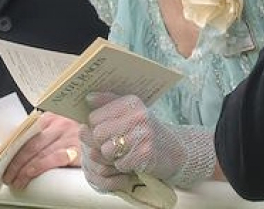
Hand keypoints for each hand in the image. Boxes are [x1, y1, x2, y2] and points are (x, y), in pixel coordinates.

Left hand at [2, 112, 79, 189]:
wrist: (105, 138)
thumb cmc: (78, 137)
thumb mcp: (58, 130)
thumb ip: (41, 136)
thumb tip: (18, 152)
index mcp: (50, 118)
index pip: (25, 134)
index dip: (11, 150)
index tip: (2, 163)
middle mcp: (59, 124)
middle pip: (30, 145)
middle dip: (15, 163)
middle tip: (7, 177)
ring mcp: (68, 136)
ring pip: (39, 153)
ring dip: (24, 169)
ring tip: (17, 181)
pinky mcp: (77, 149)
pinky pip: (54, 158)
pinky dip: (40, 167)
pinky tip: (31, 174)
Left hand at [86, 92, 214, 187]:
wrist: (174, 151)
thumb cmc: (144, 131)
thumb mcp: (129, 113)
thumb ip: (108, 103)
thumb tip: (88, 98)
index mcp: (131, 102)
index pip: (94, 117)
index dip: (97, 127)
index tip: (110, 130)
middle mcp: (138, 116)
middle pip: (97, 134)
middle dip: (103, 143)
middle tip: (118, 143)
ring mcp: (143, 135)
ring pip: (106, 150)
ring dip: (112, 156)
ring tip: (126, 151)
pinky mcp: (145, 154)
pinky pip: (119, 164)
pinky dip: (123, 166)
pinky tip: (134, 160)